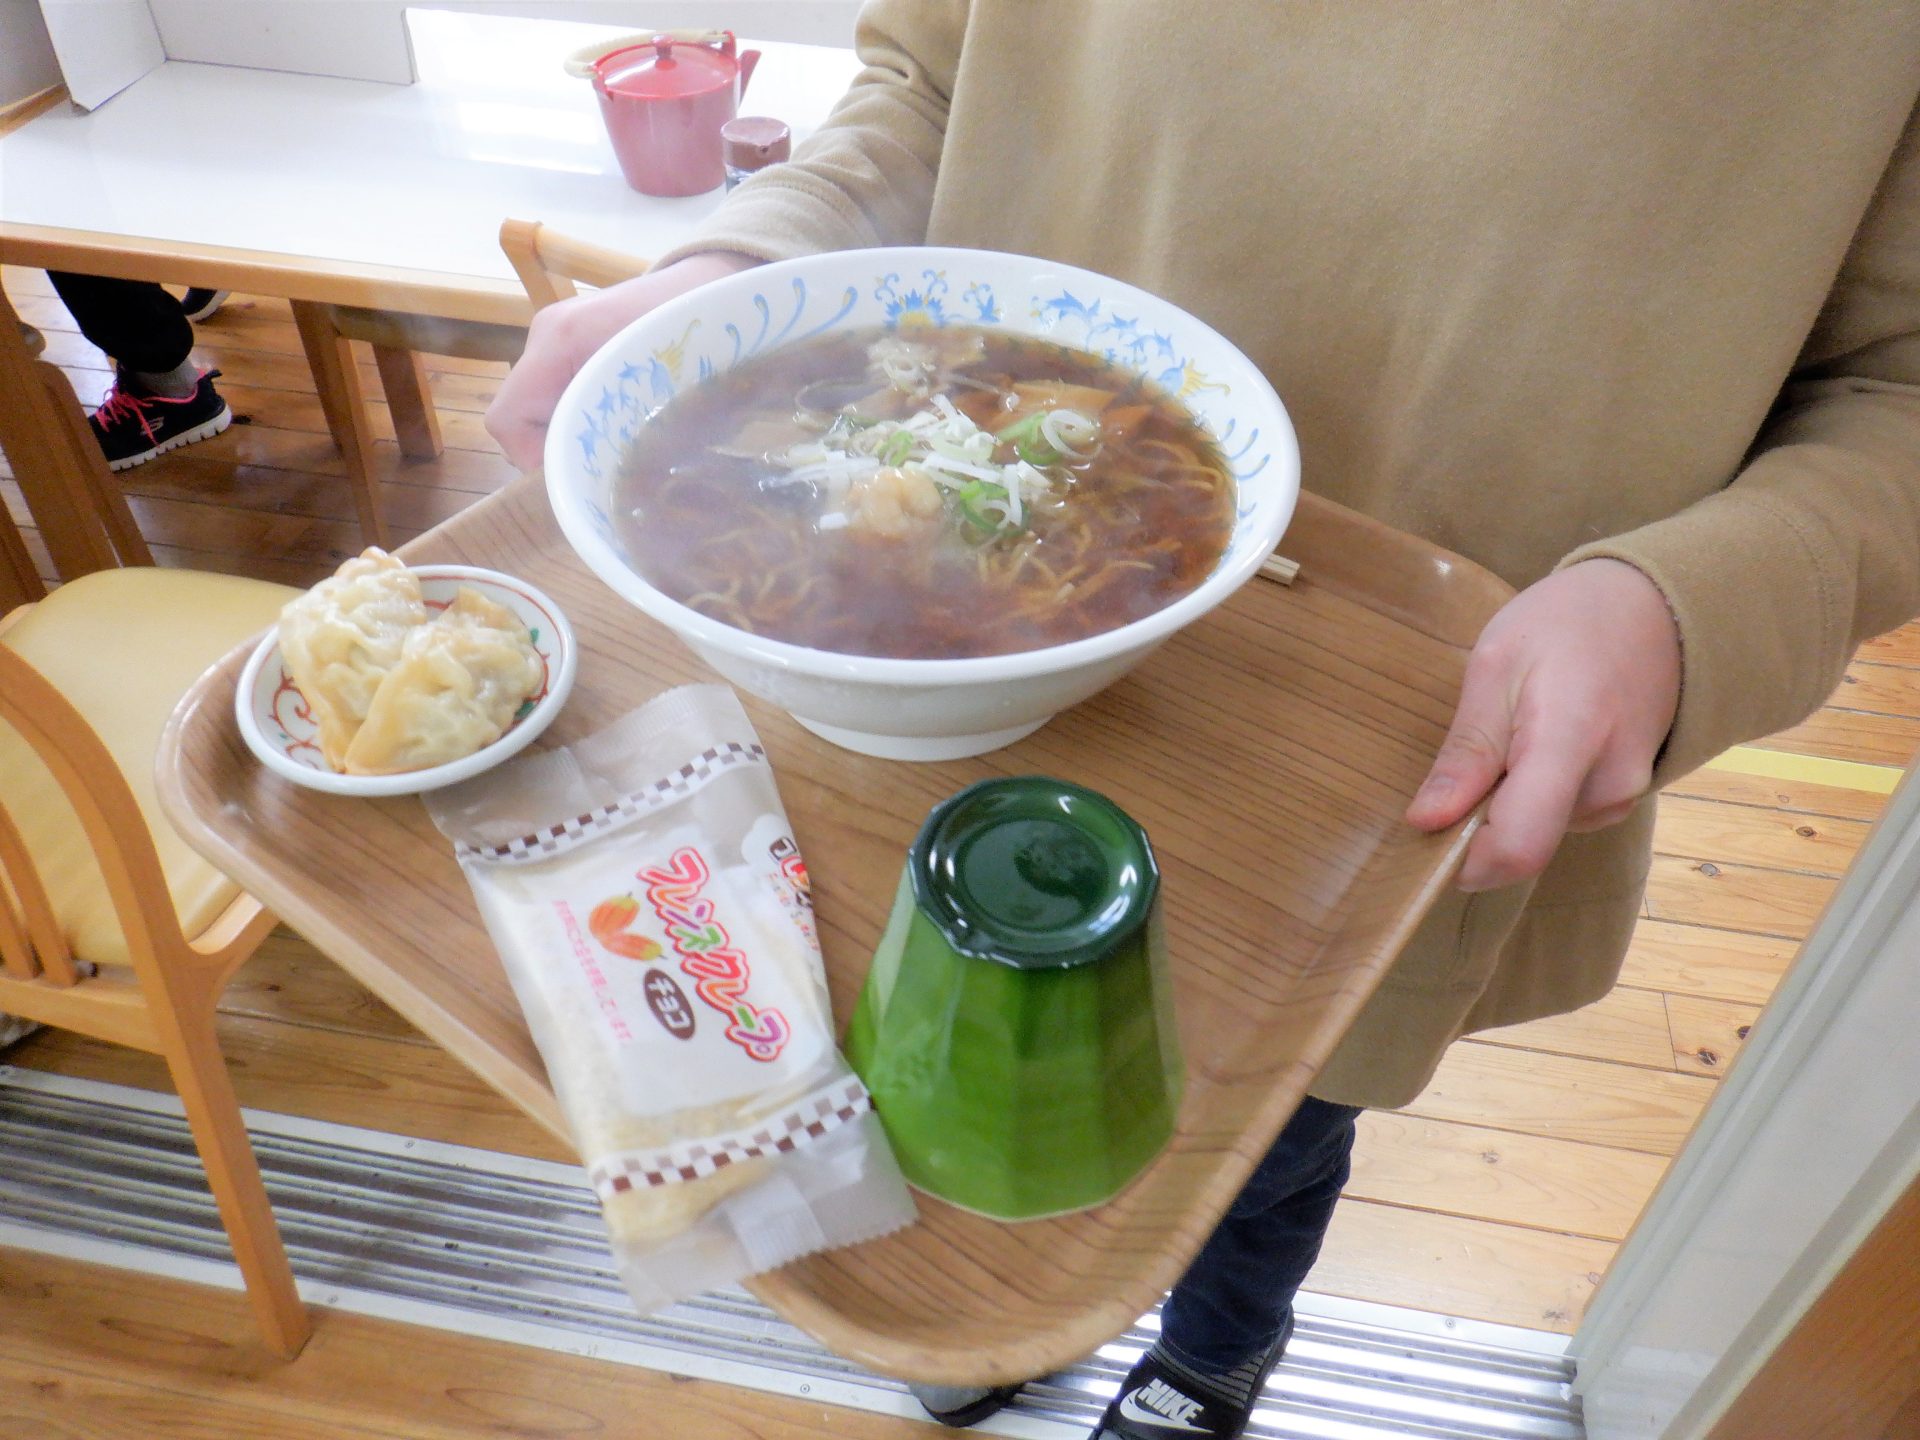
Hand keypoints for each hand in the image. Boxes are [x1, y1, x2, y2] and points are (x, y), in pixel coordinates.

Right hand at [485, 251, 760, 469]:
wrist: (714, 284)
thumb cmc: (694, 333)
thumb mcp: (662, 391)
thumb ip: (620, 434)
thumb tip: (598, 488)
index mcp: (560, 340)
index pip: (508, 420)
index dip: (533, 460)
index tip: (580, 477)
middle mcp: (546, 336)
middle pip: (522, 419)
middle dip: (558, 452)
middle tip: (606, 472)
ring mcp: (557, 338)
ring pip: (541, 410)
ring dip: (574, 437)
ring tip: (620, 449)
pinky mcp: (573, 344)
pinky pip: (559, 394)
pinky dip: (584, 418)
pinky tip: (623, 426)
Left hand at [1404, 558, 1680, 891]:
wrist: (1657, 607)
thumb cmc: (1568, 624)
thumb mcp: (1496, 667)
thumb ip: (1467, 751)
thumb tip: (1426, 821)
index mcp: (1571, 742)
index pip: (1519, 847)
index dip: (1466, 860)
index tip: (1430, 834)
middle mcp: (1609, 785)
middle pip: (1523, 844)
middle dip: (1480, 821)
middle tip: (1473, 754)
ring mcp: (1625, 796)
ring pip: (1539, 833)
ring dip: (1507, 803)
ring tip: (1513, 734)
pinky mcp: (1626, 798)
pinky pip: (1561, 817)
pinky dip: (1534, 796)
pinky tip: (1538, 744)